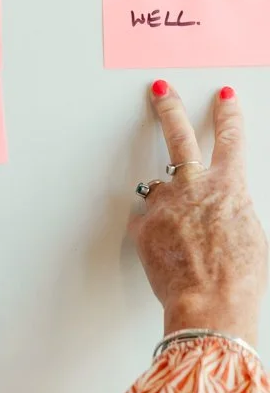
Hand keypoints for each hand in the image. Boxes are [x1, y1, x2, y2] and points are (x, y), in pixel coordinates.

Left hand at [130, 81, 267, 344]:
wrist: (210, 303)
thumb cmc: (239, 277)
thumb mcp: (250, 234)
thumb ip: (229, 209)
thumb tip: (217, 206)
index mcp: (228, 187)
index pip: (231, 139)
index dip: (228, 115)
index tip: (223, 96)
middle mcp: (193, 188)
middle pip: (178, 137)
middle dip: (170, 108)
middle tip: (160, 89)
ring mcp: (164, 203)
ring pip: (160, 187)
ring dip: (169, 200)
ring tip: (180, 225)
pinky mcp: (142, 224)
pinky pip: (149, 221)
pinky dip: (158, 232)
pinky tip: (170, 252)